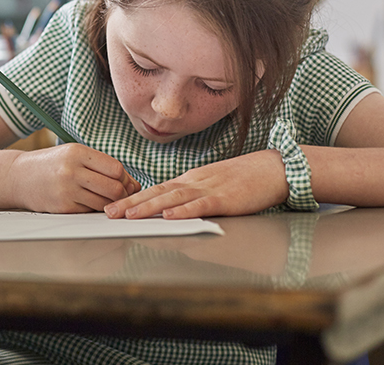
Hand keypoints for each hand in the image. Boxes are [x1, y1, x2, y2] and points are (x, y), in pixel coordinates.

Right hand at [11, 143, 140, 212]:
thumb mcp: (73, 155)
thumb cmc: (50, 164)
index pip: (116, 169)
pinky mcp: (62, 207)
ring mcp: (66, 190)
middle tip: (118, 193)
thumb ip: (101, 166)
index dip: (124, 177)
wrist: (17, 176)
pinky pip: (90, 211)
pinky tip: (88, 202)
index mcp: (76, 152)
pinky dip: (94, 209)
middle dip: (121, 193)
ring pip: (104, 203)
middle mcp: (71, 170)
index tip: (123, 181)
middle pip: (114, 188)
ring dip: (109, 204)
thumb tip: (133, 184)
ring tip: (103, 198)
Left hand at [105, 149, 288, 219]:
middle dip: (130, 203)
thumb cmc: (246, 179)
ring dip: (149, 206)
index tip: (113, 206)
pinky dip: (184, 210)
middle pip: (157, 192)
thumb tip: (172, 211)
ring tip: (129, 215)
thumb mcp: (213, 186)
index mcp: (191, 180)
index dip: (133, 197)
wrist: (275, 168)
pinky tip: (169, 216)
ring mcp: (210, 189)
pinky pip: (202, 205)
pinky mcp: (227, 199)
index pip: (156, 188)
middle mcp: (195, 182)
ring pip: (173, 198)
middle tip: (108, 213)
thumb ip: (193, 197)